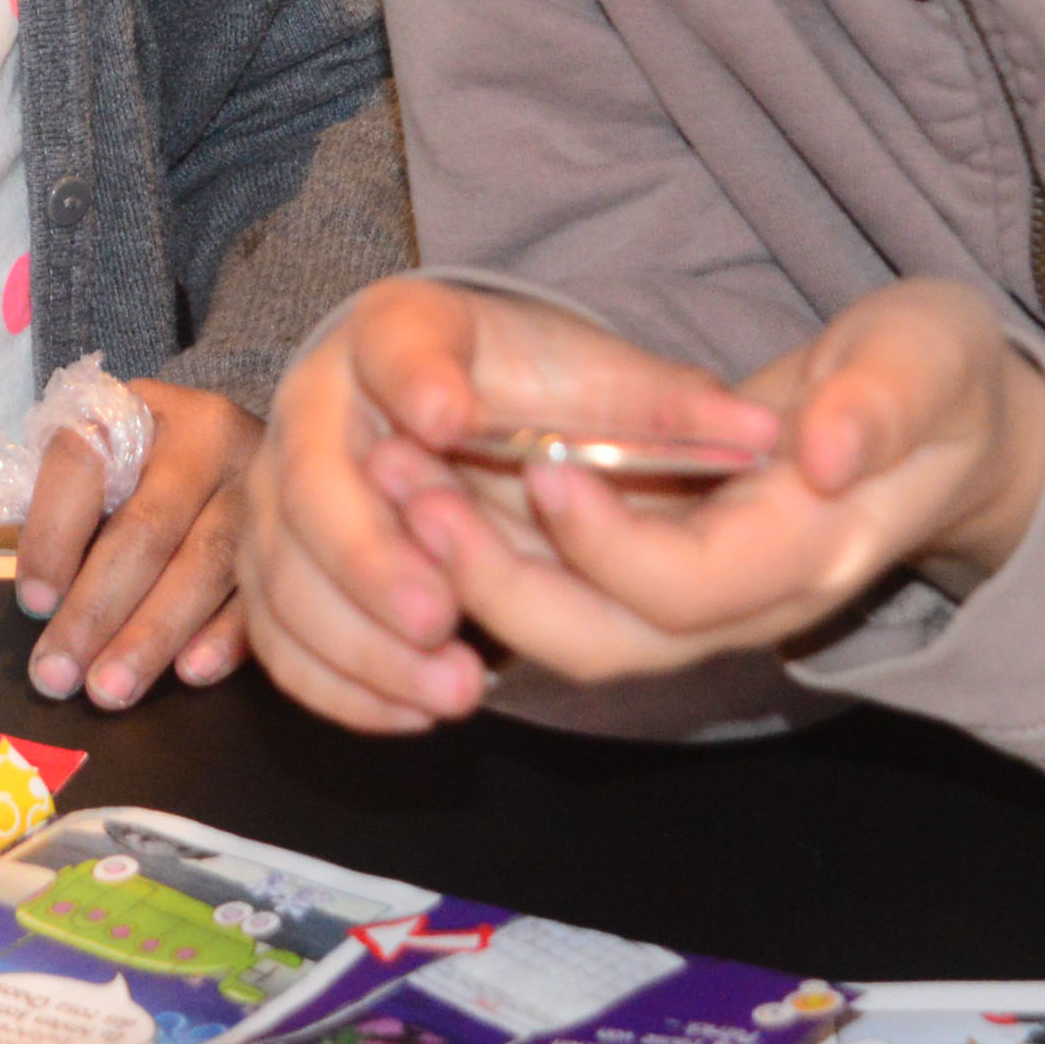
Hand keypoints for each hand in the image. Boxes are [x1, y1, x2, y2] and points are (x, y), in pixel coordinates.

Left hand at [14, 381, 253, 708]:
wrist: (235, 448)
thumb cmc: (142, 470)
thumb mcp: (100, 464)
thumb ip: (70, 513)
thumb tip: (47, 602)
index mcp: (138, 409)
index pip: (83, 462)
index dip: (53, 534)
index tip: (33, 602)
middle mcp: (206, 435)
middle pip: (147, 529)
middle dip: (96, 611)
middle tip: (58, 675)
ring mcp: (258, 482)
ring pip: (206, 565)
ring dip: (152, 636)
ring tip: (109, 691)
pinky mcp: (293, 531)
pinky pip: (258, 589)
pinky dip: (224, 636)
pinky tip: (190, 673)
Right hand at [241, 278, 785, 733]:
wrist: (444, 404)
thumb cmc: (524, 387)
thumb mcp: (595, 379)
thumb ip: (669, 409)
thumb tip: (767, 437)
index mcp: (395, 330)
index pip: (395, 345)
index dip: (416, 383)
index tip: (451, 421)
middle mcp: (318, 404)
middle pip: (315, 485)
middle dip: (373, 557)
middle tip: (443, 612)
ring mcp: (282, 490)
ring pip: (287, 574)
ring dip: (360, 643)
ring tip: (452, 686)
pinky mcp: (279, 565)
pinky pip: (277, 635)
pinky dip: (337, 683)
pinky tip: (413, 713)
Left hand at [418, 277, 1044, 684]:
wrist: (947, 428)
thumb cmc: (934, 377)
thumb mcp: (931, 359)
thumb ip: (886, 400)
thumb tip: (828, 446)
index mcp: (808, 554)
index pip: (683, 589)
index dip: (603, 541)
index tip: (540, 458)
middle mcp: (744, 603)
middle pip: (599, 641)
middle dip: (495, 582)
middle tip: (413, 491)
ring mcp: (697, 602)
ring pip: (562, 633)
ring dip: (470, 575)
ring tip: (396, 489)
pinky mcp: (657, 576)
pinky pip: (558, 600)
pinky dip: (484, 562)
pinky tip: (422, 494)